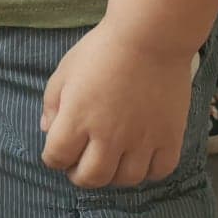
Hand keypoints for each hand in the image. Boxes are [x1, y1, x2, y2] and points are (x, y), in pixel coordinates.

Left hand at [41, 23, 195, 187]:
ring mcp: (142, 140)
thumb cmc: (102, 49)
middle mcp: (109, 136)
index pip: (57, 157)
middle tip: (80, 166)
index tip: (57, 153)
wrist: (149, 37)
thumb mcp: (65, 70)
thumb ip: (52, 103)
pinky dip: (148, 172)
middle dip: (79, 176)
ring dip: (113, 176)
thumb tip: (48, 131)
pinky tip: (140, 158)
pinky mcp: (169, 138)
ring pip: (125, 180)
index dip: (53, 158)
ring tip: (110, 162)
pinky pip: (159, 172)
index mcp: (77, 117)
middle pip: (91, 178)